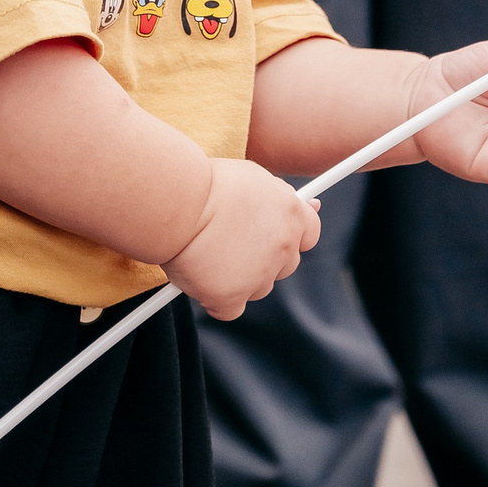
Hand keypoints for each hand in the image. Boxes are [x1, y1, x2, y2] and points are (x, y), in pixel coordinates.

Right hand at [163, 158, 320, 319]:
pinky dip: (215, 298)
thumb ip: (279, 197)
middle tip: (228, 242)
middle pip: (284, 265)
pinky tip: (198, 276)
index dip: (289, 235)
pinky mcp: (232, 297)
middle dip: (262, 258)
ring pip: (257, 288)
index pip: (309, 234)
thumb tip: (311, 204)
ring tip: (206, 252)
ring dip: (238, 278)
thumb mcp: (252, 177)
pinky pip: (229, 309)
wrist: (175, 200)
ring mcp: (260, 275)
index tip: (272, 234)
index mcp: (291, 213)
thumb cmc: (204, 183)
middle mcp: (284, 246)